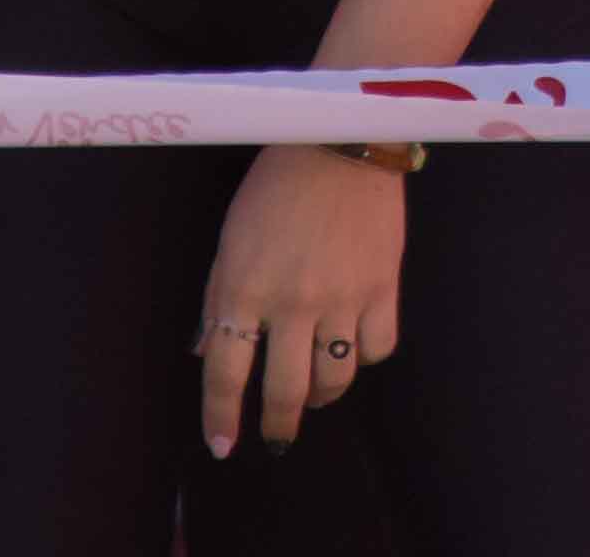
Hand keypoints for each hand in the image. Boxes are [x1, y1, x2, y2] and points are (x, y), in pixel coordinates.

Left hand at [198, 145, 406, 451]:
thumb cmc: (274, 188)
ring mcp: (341, 298)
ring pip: (334, 380)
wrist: (340, 143)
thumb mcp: (230, 240)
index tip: (222, 446)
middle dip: (278, 425)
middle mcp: (292, 302)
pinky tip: (354, 349)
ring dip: (322, 397)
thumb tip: (207, 351)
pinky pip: (377, 348)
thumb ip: (219, 298)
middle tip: (278, 438)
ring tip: (317, 394)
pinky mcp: (383, 288)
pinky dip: (364, 357)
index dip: (221, 418)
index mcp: (244, 288)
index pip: (225, 373)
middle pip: (284, 391)